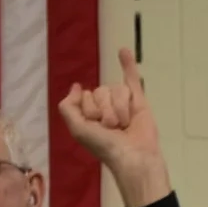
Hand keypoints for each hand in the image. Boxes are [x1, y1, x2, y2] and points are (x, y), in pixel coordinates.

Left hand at [56, 45, 170, 206]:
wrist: (133, 155)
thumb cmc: (105, 146)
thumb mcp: (78, 129)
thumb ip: (68, 108)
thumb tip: (76, 86)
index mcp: (89, 114)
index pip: (85, 95)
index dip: (89, 108)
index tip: (96, 125)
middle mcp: (104, 106)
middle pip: (101, 91)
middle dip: (106, 110)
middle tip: (112, 128)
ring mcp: (122, 102)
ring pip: (117, 88)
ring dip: (120, 108)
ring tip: (125, 125)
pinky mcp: (139, 100)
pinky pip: (132, 77)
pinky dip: (128, 63)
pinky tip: (123, 51)